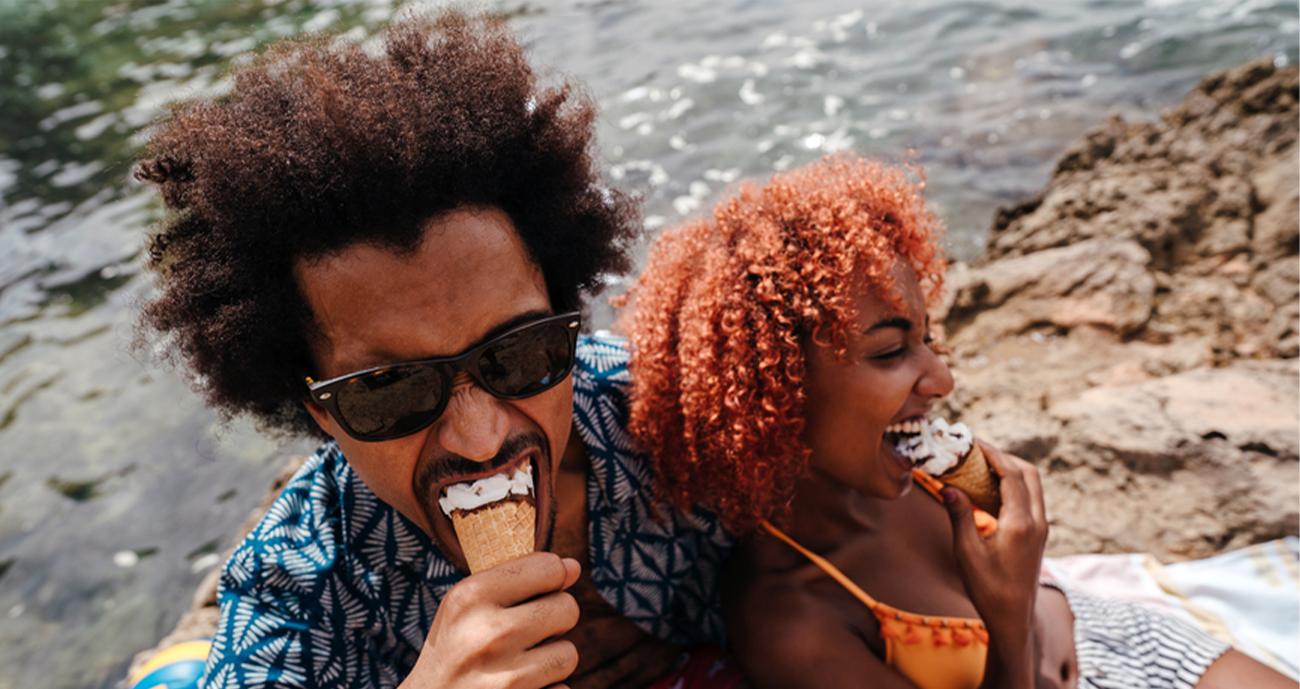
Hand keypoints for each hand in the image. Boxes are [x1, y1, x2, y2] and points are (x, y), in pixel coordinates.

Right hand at [399, 552, 581, 688]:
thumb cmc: (451, 654)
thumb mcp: (464, 609)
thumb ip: (515, 582)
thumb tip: (573, 566)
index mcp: (470, 597)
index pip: (548, 567)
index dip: (552, 578)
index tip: (539, 592)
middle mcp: (487, 634)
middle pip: (567, 608)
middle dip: (555, 621)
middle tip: (527, 634)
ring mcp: (504, 677)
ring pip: (568, 654)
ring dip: (551, 660)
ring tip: (520, 665)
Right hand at [942, 441, 1047, 688]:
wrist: (1013, 617)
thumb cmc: (988, 589)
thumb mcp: (967, 553)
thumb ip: (959, 516)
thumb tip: (948, 487)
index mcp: (1022, 523)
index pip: (1011, 475)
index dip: (993, 454)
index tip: (973, 441)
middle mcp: (1037, 521)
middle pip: (1028, 473)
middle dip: (1003, 456)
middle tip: (976, 450)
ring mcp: (1040, 528)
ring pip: (1032, 485)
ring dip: (1009, 469)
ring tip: (980, 465)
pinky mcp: (1037, 534)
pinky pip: (1029, 498)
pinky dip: (1012, 485)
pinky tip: (988, 488)